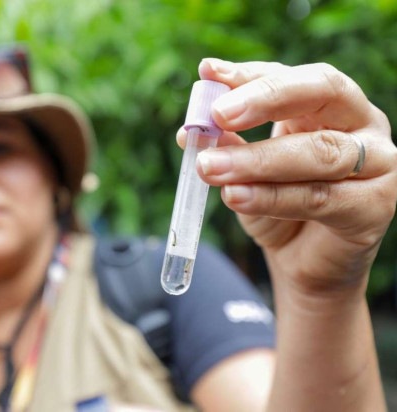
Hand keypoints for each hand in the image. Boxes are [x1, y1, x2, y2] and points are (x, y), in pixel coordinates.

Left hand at [181, 59, 396, 294]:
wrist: (304, 263)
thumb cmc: (278, 206)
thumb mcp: (247, 170)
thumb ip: (228, 145)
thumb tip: (189, 129)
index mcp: (329, 106)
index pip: (292, 76)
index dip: (250, 75)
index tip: (209, 75)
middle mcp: (361, 124)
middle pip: (323, 91)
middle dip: (265, 99)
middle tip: (217, 114)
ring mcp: (378, 163)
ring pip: (319, 151)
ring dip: (257, 159)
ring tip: (209, 166)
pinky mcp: (375, 206)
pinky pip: (320, 197)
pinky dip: (271, 197)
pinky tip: (234, 196)